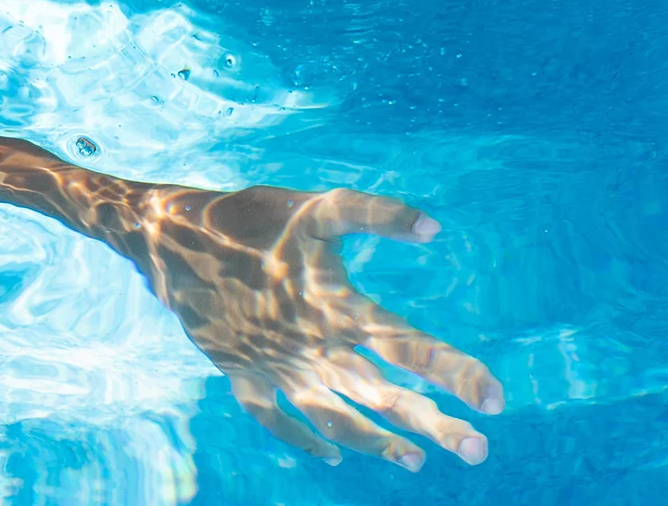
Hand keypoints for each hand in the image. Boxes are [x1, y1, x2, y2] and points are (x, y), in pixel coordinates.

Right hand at [129, 184, 503, 470]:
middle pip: (381, 392)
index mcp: (335, 306)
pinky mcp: (243, 376)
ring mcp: (276, 369)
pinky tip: (331, 454)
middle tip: (478, 450)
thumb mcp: (317, 206)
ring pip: (335, 418)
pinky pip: (277, 420)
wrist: (171, 239)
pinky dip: (304, 440)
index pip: (406, 344)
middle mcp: (312, 347)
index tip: (496, 399)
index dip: (453, 370)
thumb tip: (434, 226)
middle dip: (432, 421)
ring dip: (377, 442)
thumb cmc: (254, 215)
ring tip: (418, 462)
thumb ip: (376, 214)